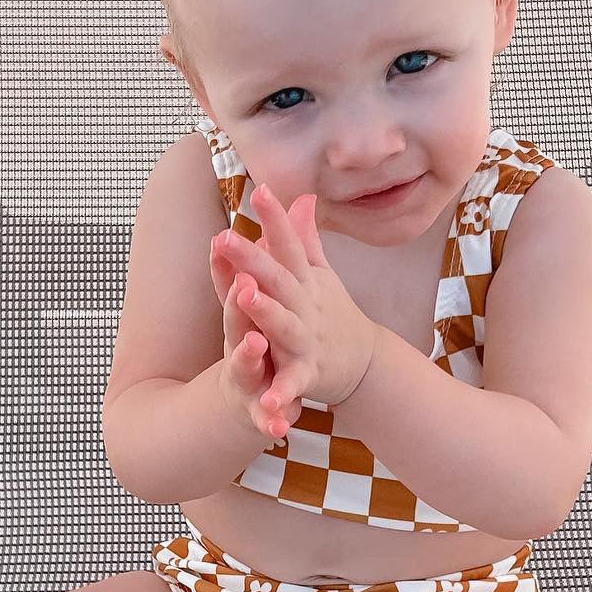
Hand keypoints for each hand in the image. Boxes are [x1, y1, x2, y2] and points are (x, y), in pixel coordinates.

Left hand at [210, 183, 377, 412]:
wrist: (365, 363)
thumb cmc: (332, 313)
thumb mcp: (320, 274)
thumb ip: (306, 237)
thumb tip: (304, 197)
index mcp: (304, 280)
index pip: (288, 244)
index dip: (275, 218)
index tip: (260, 188)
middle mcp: (306, 305)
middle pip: (278, 277)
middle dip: (252, 257)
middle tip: (226, 236)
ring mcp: (307, 339)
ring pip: (284, 324)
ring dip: (265, 311)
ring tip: (245, 297)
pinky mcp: (308, 373)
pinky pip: (292, 383)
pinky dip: (281, 394)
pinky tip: (266, 403)